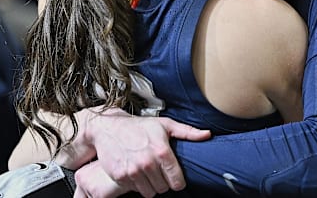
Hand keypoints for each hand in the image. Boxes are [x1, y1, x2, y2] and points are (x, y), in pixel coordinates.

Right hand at [83, 107, 210, 196]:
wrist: (108, 128)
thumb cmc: (138, 126)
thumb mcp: (165, 125)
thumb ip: (187, 132)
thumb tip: (207, 135)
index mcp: (162, 151)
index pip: (177, 181)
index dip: (178, 181)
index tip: (174, 177)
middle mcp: (148, 162)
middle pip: (164, 188)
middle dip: (163, 182)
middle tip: (158, 171)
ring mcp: (133, 171)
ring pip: (149, 192)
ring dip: (150, 185)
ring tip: (147, 172)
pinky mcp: (120, 176)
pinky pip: (134, 190)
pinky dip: (136, 184)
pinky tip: (135, 171)